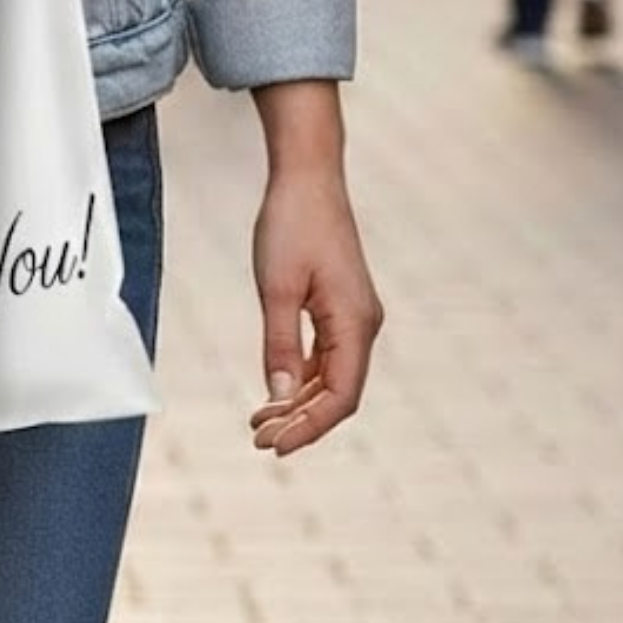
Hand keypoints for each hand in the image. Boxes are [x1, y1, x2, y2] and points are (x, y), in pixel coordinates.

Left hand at [248, 164, 383, 456]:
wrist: (307, 176)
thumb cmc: (290, 225)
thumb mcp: (276, 287)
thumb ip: (279, 344)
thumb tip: (278, 397)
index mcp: (355, 323)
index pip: (340, 397)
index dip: (309, 428)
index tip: (274, 446)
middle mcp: (363, 325)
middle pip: (338, 393)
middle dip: (300, 420)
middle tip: (258, 439)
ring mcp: (355, 315)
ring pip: (332, 376)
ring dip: (299, 401)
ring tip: (260, 422)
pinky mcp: (341, 305)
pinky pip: (326, 355)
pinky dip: (301, 375)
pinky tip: (275, 389)